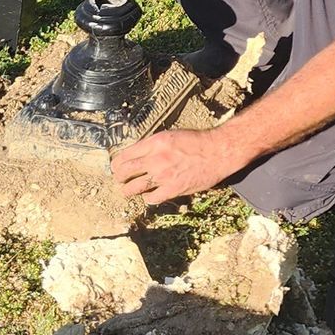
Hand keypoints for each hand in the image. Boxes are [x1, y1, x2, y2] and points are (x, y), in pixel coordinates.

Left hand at [110, 126, 244, 205]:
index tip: (116, 167)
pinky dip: (147, 197)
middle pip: (124, 172)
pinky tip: (149, 195)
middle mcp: (155, 158)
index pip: (124, 155)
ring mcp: (163, 175)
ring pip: (133, 188)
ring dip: (127, 190)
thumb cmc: (196, 142)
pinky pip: (151, 198)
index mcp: (154, 143)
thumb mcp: (170, 136)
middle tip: (119, 180)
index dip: (117, 164)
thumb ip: (152, 146)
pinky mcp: (173, 189)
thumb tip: (136, 156)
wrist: (218, 151)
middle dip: (118, 177)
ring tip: (127, 191)